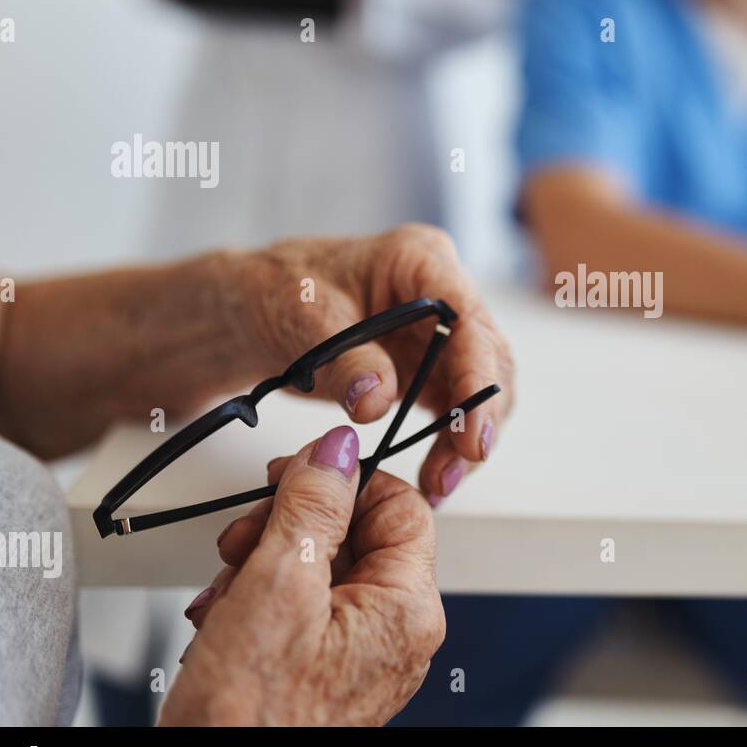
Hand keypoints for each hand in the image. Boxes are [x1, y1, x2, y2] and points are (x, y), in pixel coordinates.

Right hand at [162, 426, 443, 725]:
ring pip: (321, 571)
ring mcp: (361, 657)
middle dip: (291, 526)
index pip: (402, 507)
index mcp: (407, 608)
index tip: (295, 473)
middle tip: (242, 537)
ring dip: (263, 564)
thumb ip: (314, 505)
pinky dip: (259, 602)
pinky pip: (302, 613)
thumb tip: (340, 449)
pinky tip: (221, 618)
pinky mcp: (323, 675)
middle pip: (357, 536)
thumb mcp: (276, 582)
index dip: (347, 480)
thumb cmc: (246, 716)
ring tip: (223, 589)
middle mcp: (396, 634)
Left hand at [223, 224, 514, 503]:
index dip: (477, 378)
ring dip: (468, 440)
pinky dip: (450, 444)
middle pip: (489, 359)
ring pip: (481, 390)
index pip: (468, 321)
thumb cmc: (278, 291)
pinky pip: (456, 408)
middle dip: (477, 420)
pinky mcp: (431, 367)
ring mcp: (441, 333)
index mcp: (420, 261)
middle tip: (450, 473)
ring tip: (438, 484)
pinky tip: (435, 478)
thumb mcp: (301, 317)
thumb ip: (343, 358)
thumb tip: (376, 400)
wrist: (258, 307)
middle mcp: (444, 295)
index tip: (469, 433)